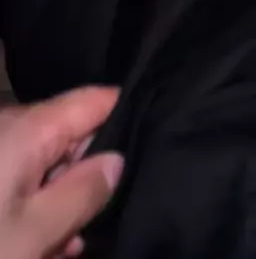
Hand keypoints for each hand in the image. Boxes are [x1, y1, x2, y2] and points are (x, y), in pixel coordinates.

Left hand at [0, 87, 122, 258]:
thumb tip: (116, 161)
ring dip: (61, 197)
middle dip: (89, 173)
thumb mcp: (35, 230)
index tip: (154, 139)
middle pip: (72, 133)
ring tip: (67, 242)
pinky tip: (41, 239)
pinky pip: (21, 173)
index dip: (128, 114)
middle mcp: (11, 123)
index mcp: (29, 126)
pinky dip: (35, 201)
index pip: (96, 99)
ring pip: (47, 160)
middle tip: (101, 217)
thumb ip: (84, 193)